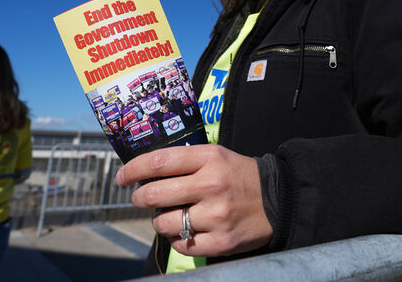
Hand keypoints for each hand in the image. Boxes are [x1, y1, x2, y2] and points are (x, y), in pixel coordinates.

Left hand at [116, 144, 272, 256]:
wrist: (278, 199)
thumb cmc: (239, 176)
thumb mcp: (217, 156)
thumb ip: (185, 161)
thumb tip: (144, 172)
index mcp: (209, 159)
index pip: (159, 162)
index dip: (133, 169)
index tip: (122, 177)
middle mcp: (211, 185)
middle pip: (154, 194)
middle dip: (140, 198)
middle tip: (140, 198)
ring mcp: (216, 215)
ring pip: (164, 223)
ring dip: (159, 221)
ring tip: (170, 216)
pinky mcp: (221, 241)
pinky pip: (181, 245)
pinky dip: (178, 240)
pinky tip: (187, 231)